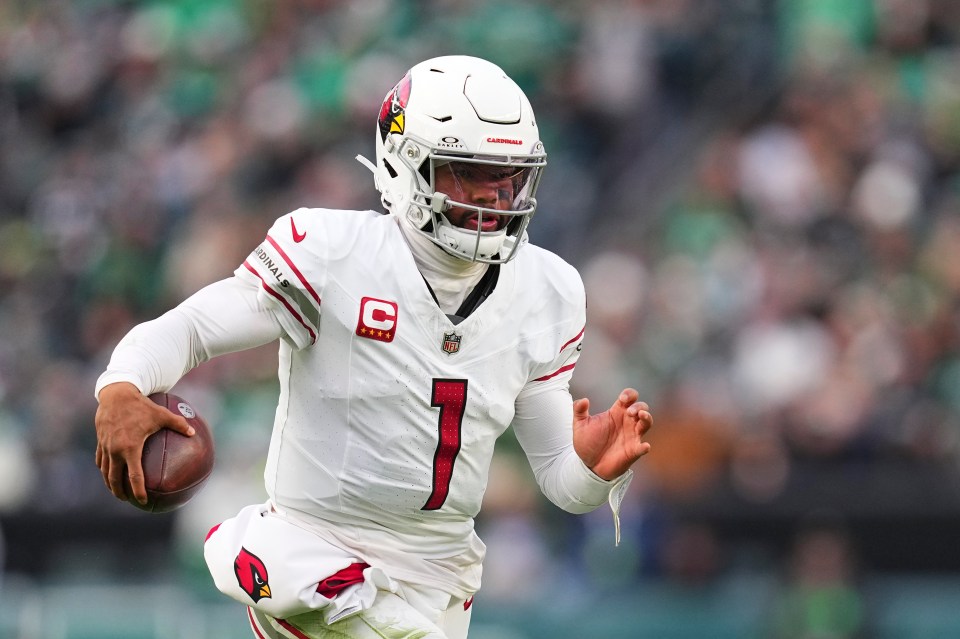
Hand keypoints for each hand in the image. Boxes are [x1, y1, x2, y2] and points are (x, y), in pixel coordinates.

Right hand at [94, 382, 193, 503]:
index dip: (138, 491)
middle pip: (115, 479)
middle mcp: (115, 450)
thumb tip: (193, 432)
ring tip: (116, 491)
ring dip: (109, 483)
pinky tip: (108, 472)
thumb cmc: (141, 405)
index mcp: (130, 448)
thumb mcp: (162, 414)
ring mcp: (105, 446)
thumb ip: (178, 424)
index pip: (134, 476)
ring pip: (105, 471)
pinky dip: (103, 469)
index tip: (143, 500)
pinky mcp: (100, 441)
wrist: (116, 394)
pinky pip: (100, 459)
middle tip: (127, 499)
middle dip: (120, 492)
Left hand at [572, 388, 652, 480]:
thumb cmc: (587, 442)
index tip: (622, 399)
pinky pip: (642, 448)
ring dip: (647, 418)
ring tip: (641, 416)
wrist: (588, 465)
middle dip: (638, 406)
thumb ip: (579, 411)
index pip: (629, 398)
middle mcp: (627, 422)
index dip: (629, 394)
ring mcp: (631, 436)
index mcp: (616, 412)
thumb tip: (583, 400)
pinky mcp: (633, 451)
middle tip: (629, 412)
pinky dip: (644, 447)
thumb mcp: (580, 425)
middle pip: (641, 407)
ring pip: (647, 423)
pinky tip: (644, 446)